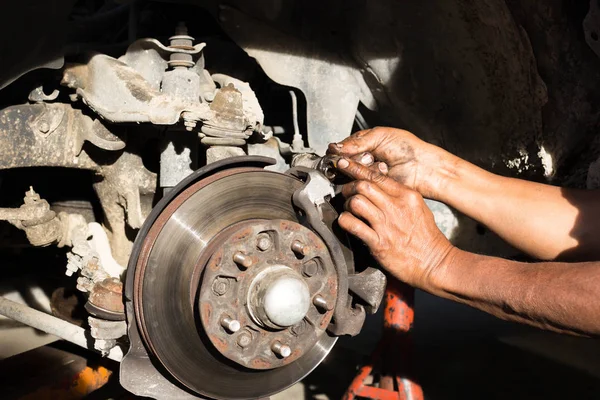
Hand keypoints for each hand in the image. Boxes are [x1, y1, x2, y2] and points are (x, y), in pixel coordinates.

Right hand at [328, 127, 454, 199]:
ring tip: (382, 164)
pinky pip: (361, 183)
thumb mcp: (381, 136)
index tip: (341, 152)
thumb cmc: (408, 148)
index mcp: (364, 143)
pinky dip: (370, 178)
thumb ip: (356, 142)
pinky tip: (383, 171)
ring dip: (366, 167)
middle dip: (357, 159)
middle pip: (345, 161)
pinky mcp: (372, 187)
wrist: (423, 167)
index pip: (342, 147)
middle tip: (370, 156)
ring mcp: (367, 173)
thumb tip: (334, 147)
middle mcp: (363, 159)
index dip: (341, 150)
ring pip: (352, 172)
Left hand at [337, 158, 455, 290]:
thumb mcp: (419, 208)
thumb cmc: (427, 238)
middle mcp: (396, 207)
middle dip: (350, 187)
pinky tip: (346, 223)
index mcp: (407, 196)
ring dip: (347, 205)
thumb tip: (379, 187)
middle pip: (363, 186)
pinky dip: (345, 222)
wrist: (434, 263)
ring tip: (349, 210)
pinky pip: (353, 225)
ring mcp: (386, 225)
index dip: (357, 170)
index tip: (346, 167)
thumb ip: (399, 196)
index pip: (377, 176)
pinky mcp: (379, 243)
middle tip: (346, 193)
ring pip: (357, 202)